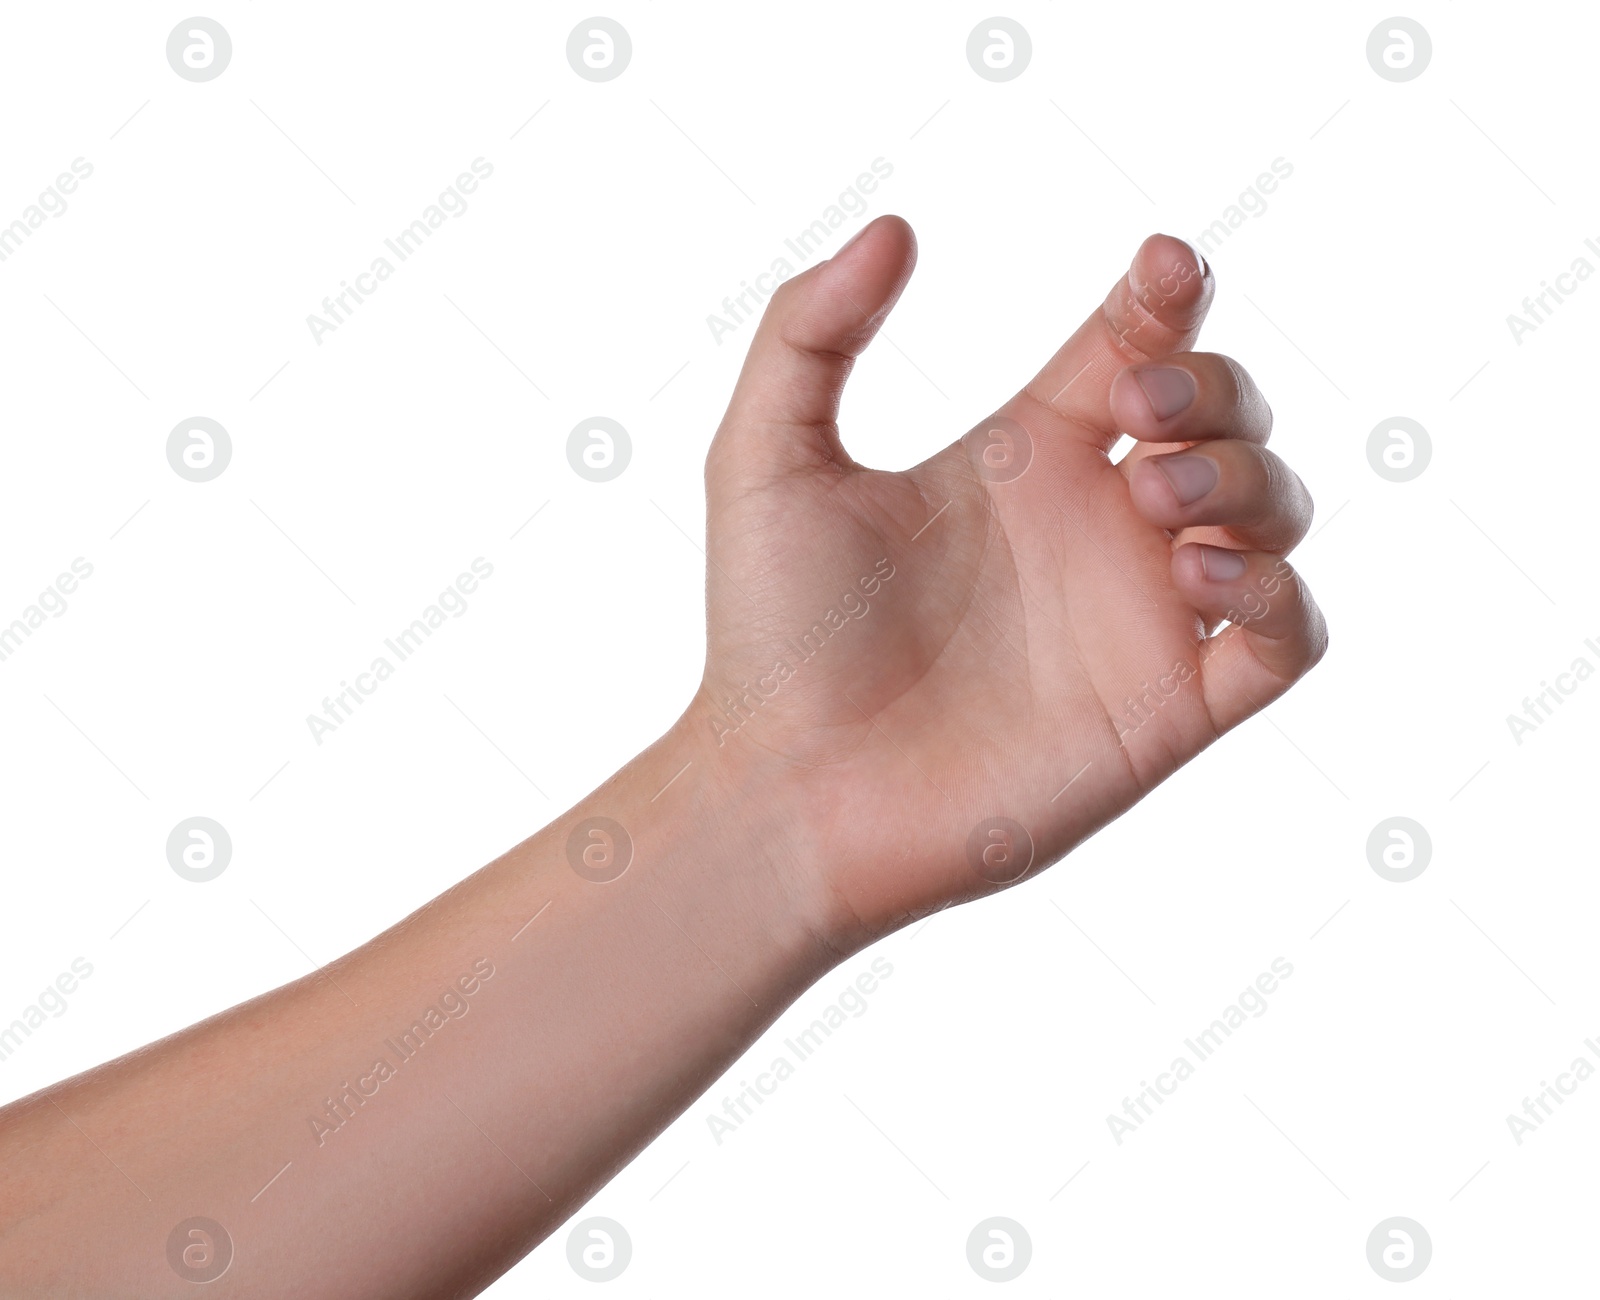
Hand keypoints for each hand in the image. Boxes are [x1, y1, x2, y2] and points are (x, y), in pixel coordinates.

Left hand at [685, 217, 1326, 947]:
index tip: (1156, 271)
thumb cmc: (771, 634)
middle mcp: (1093, 527)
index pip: (1138, 345)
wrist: (788, 790)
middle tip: (1134, 411)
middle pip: (1225, 415)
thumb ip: (810, 330)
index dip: (1170, 296)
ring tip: (1152, 496)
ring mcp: (1139, 618)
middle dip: (1214, 385)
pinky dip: (1281, 591)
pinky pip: (1289, 637)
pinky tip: (1198, 574)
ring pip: (1275, 511)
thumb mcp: (767, 457)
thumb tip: (897, 226)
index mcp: (1022, 457)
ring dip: (1246, 477)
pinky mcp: (1168, 710)